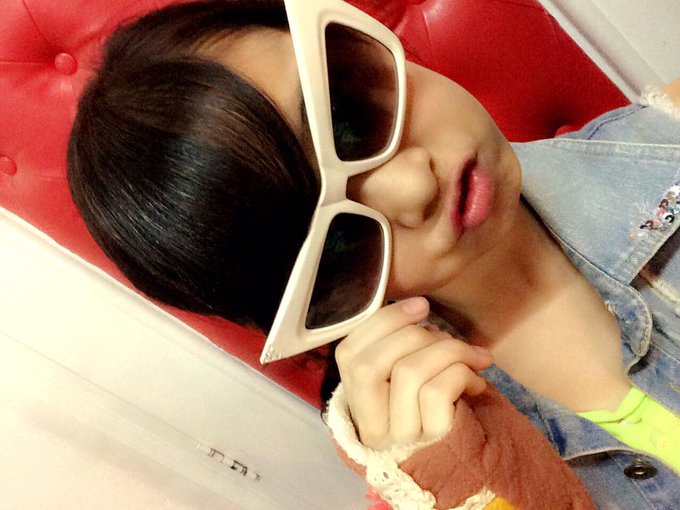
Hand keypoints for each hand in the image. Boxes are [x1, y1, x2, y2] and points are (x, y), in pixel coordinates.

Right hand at [335, 297, 492, 449]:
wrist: (472, 468)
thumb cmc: (439, 413)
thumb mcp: (407, 384)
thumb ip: (398, 352)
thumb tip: (414, 310)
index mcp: (358, 404)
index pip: (348, 355)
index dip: (382, 322)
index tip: (420, 305)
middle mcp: (372, 425)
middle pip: (372, 363)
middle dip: (415, 334)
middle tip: (445, 336)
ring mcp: (401, 437)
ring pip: (409, 372)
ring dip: (447, 350)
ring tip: (470, 355)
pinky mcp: (433, 441)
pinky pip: (438, 390)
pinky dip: (462, 372)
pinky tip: (477, 380)